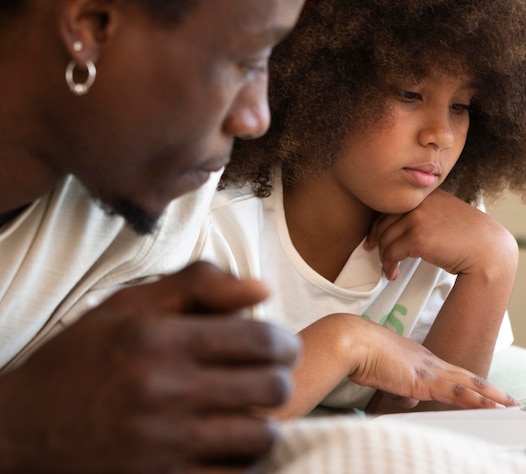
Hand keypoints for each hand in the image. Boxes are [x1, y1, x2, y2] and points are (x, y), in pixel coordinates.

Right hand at [0, 262, 299, 472]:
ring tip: (249, 409)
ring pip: (260, 436)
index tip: (283, 346)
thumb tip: (263, 290)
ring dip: (264, 420)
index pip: (260, 341)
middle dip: (280, 378)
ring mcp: (163, 446)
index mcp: (162, 340)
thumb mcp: (130, 304)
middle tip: (268, 374)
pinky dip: (245, 460)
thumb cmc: (83, 357)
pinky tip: (231, 443)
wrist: (21, 427)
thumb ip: (199, 284)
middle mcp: (166, 392)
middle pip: (270, 388)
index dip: (285, 342)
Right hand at [345, 315, 517, 410]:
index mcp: (419, 358)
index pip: (451, 373)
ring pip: (468, 384)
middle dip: (491, 390)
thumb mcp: (383, 373)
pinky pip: (456, 392)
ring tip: (512, 405)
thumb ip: (399, 386)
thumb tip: (407, 399)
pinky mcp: (423, 380)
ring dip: (492, 396)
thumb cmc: (360, 353)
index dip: (470, 383)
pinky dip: (476, 400)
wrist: (352, 342)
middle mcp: (429, 361)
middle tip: (511, 400)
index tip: (486, 391)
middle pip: (467, 377)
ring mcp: (428, 370)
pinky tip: (492, 406)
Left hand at [365, 189, 517, 280]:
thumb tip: (401, 225)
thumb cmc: (471, 238)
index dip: (379, 224)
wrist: (488, 252)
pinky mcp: (417, 237)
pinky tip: (393, 273)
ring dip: (384, 257)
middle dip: (377, 240)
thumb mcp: (447, 213)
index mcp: (427, 193)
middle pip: (383, 221)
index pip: (392, 206)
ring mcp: (417, 217)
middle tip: (375, 253)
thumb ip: (427, 211)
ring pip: (385, 239)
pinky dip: (389, 266)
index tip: (374, 236)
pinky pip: (391, 253)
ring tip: (389, 268)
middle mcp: (419, 202)